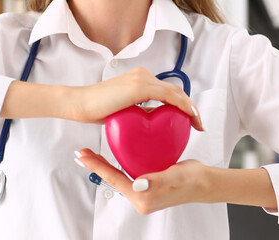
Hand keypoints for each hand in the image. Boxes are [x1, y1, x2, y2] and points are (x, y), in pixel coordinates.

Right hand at [68, 67, 203, 130]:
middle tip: (199, 125)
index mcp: (139, 79)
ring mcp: (142, 79)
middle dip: (191, 108)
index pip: (167, 92)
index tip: (190, 122)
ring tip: (198, 123)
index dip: (182, 105)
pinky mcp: (139, 87)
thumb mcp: (123, 111)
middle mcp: (143, 75)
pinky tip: (190, 117)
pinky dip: (182, 106)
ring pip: (175, 92)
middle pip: (175, 91)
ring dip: (190, 108)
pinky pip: (168, 96)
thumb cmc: (95, 110)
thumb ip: (138, 112)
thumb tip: (150, 123)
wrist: (79, 104)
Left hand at [75, 148, 210, 214]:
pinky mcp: (145, 188)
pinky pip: (126, 176)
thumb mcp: (177, 175)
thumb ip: (158, 180)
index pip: (114, 179)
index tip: (82, 156)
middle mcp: (140, 199)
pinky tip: (111, 155)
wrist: (205, 184)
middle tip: (80, 152)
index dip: (97, 166)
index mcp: (143, 198)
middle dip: (95, 166)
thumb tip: (139, 184)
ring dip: (103, 165)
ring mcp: (142, 194)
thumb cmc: (194, 179)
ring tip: (90, 153)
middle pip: (112, 179)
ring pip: (117, 177)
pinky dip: (115, 166)